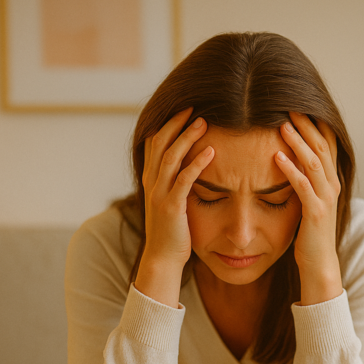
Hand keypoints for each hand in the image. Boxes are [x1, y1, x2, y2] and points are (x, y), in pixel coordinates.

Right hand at [135, 108, 213, 306]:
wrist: (163, 258)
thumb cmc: (174, 230)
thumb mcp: (172, 200)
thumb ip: (177, 181)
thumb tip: (192, 164)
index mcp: (151, 178)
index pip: (155, 141)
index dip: (168, 122)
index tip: (185, 107)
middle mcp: (151, 182)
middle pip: (160, 142)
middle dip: (176, 122)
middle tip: (194, 105)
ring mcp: (159, 193)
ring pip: (170, 156)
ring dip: (187, 137)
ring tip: (204, 121)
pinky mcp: (171, 206)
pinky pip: (184, 180)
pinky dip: (197, 164)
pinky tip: (212, 152)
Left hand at [275, 112, 342, 305]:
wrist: (319, 264)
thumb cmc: (309, 233)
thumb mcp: (308, 200)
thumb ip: (304, 180)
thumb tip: (288, 158)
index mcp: (331, 180)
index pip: (328, 143)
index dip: (315, 122)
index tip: (298, 104)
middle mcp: (333, 185)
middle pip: (323, 146)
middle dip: (306, 124)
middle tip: (289, 104)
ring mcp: (326, 199)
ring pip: (315, 162)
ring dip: (299, 142)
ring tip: (283, 125)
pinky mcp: (316, 213)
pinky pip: (304, 187)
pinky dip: (291, 170)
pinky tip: (276, 158)